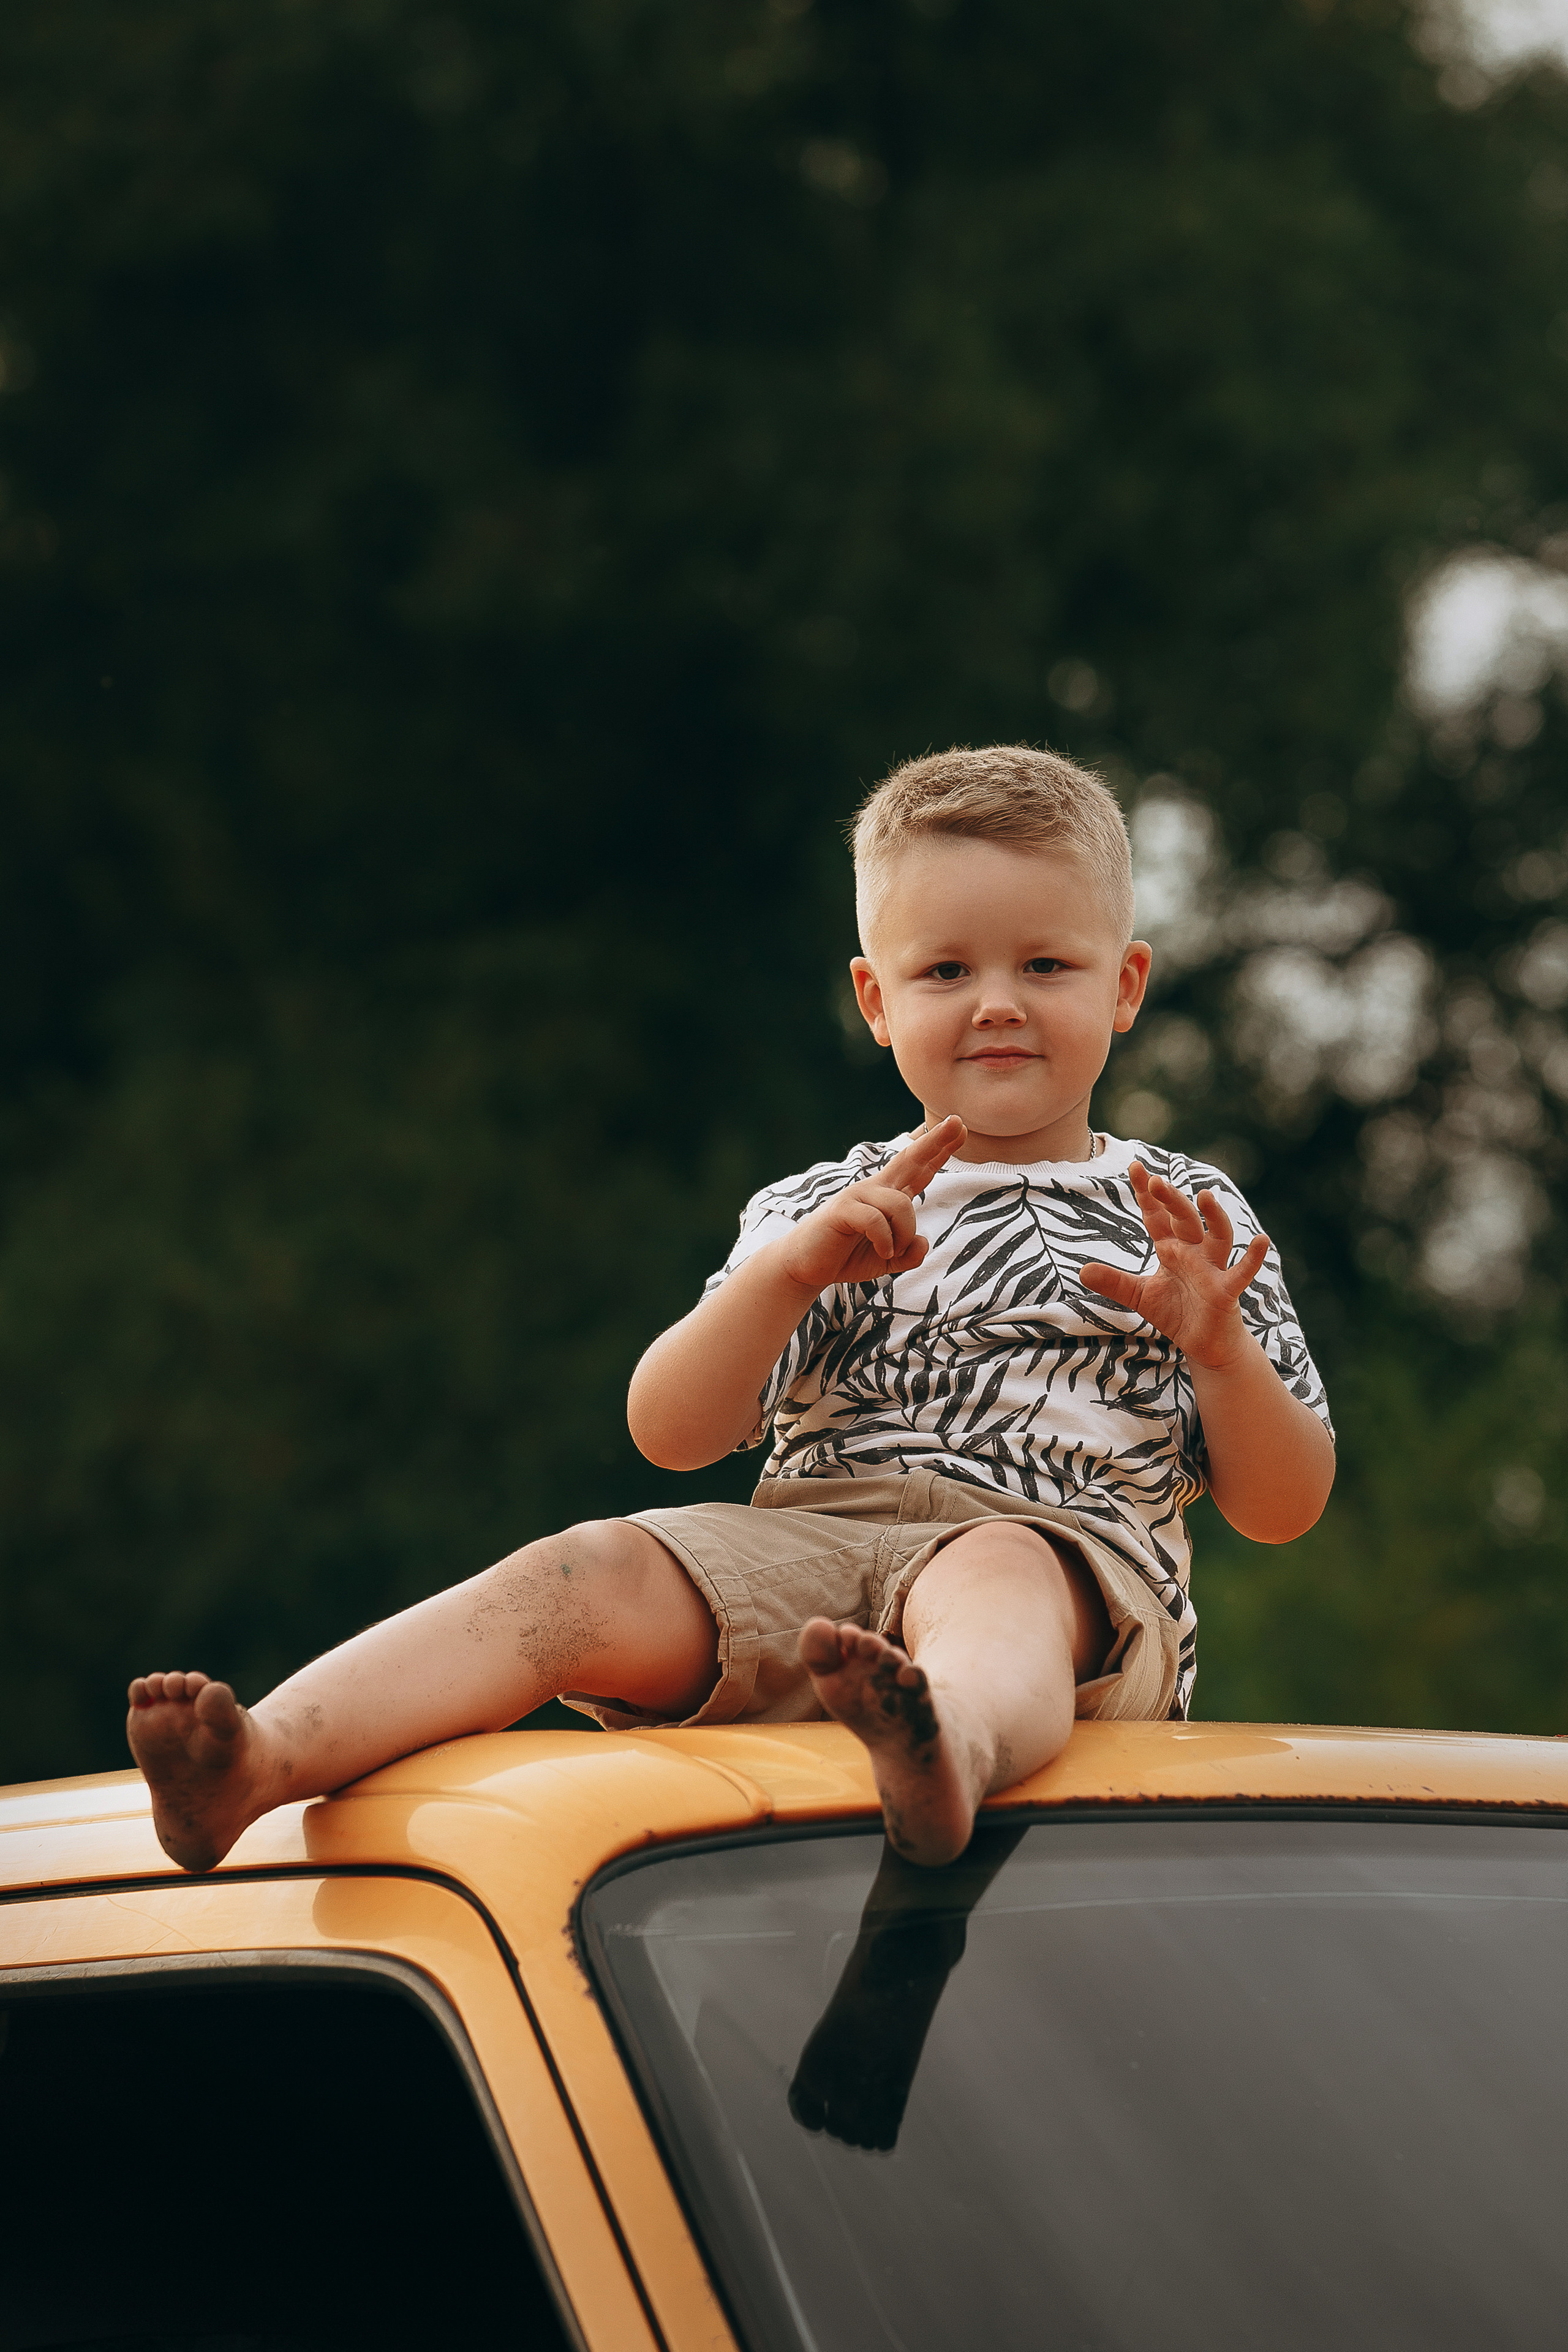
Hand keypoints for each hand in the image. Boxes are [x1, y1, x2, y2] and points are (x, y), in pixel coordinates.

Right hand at [777, 1115, 967, 1292]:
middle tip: (957, 1122)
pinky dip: (886, 1240)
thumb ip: (909, 1254)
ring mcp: (857, 1195)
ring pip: (901, 1203)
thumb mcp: (888, 1260)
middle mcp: (874, 1189)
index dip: (939, 1149)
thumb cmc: (846, 1257)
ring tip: (891, 1250)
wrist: (805, 1266)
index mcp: (887, 1196)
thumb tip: (923, 1243)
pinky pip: (876, 1219)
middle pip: (910, 1159)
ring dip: (904, 1232)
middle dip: (935, 1141)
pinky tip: (882, 1250)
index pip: (918, 1169)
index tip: (959, 1128)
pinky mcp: (843, 1209)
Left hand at [1081, 1162, 1269, 1369]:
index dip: (1147, 1194)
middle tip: (1157, 1181)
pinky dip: (1252, 1258)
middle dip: (1171, 1200)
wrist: (1204, 1344)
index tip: (1135, 1167)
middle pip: (1184, 1219)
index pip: (1157, 1216)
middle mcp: (1193, 1253)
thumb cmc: (1178, 1314)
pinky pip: (1241, 1272)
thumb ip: (1114, 1282)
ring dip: (1213, 1216)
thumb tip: (1081, 1270)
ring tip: (1205, 1195)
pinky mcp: (1226, 1290)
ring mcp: (1212, 1269)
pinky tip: (1261, 1240)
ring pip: (1217, 1236)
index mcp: (1172, 1249)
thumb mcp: (1140, 1297)